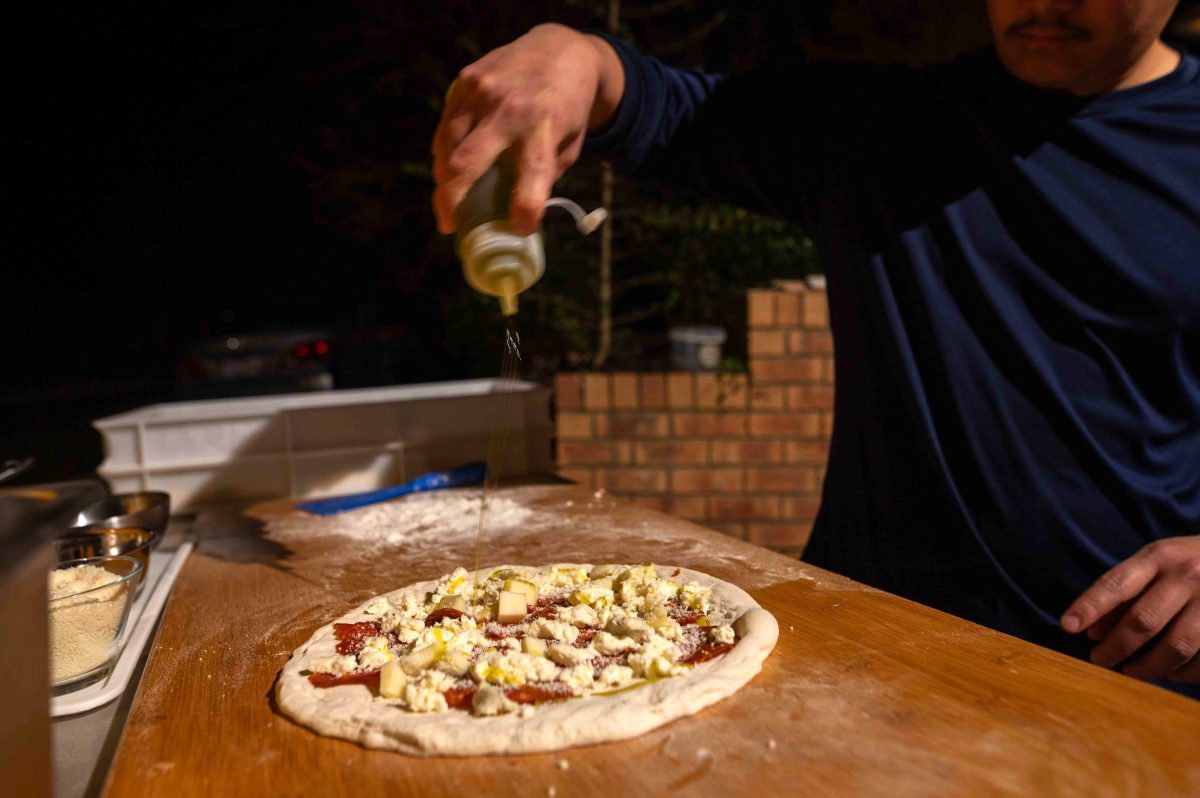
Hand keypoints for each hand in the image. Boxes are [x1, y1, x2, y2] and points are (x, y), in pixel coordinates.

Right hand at [431, 24, 623, 235]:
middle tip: (448, 223)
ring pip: (448, 146)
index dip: (525, 211)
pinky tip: (449, 164)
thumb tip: (516, 212)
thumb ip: (544, 175)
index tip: (520, 228)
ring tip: (448, 197)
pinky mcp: (466, 80)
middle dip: (451, 200)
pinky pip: (446, 126)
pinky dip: (445, 150)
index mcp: (545, 128)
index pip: (534, 177)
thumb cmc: (567, 108)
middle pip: (467, 164)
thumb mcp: (569, 144)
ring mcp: (483, 92)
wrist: (560, 51)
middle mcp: (510, 109)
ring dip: (444, 178)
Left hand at [1061, 535, 1199, 682]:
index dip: (1090, 606)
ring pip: (1176, 646)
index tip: (1067, 626)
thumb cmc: (1189, 563)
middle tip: (1097, 660)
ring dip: (1148, 667)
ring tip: (1131, 671)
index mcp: (1160, 557)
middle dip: (1115, 647)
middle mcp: (1188, 575)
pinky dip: (1183, 673)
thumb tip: (1092, 632)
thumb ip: (1124, 593)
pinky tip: (1171, 673)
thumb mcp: (1156, 562)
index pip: (1116, 583)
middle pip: (1143, 621)